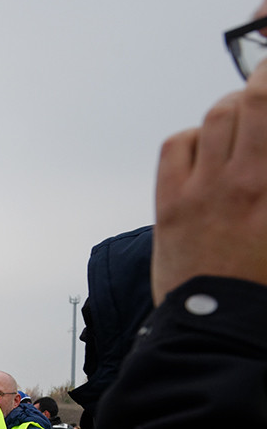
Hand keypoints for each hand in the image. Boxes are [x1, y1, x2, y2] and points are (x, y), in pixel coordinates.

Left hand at [152, 59, 266, 302]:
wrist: (218, 329)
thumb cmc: (264, 287)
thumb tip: (259, 162)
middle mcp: (250, 181)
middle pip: (259, 99)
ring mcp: (208, 189)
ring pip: (218, 115)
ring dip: (233, 104)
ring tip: (243, 110)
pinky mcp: (171, 203)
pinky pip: (177, 145)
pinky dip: (194, 135)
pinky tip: (205, 146)